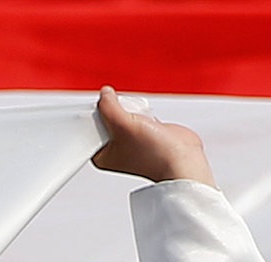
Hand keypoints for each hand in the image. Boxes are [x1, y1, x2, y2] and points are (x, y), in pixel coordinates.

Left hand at [91, 89, 214, 186]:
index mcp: (102, 155)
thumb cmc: (153, 154)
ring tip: (139, 120)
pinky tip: (148, 118)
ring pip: (121, 112)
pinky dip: (142, 111)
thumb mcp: (121, 123)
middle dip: (114, 110)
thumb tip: (105, 93)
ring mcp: (131, 139)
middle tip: (125, 117)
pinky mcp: (145, 131)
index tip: (102, 109)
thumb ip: (108, 105)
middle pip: (105, 116)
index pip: (88, 127)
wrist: (182, 158)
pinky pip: (136, 112)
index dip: (94, 114)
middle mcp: (114, 149)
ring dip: (130, 109)